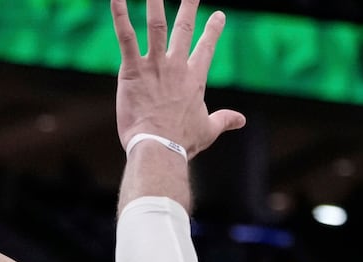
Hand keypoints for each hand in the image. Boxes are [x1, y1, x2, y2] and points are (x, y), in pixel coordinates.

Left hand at [112, 0, 245, 157]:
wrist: (159, 147)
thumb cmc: (182, 142)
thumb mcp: (208, 130)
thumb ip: (225, 120)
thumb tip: (242, 120)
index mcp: (194, 79)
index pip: (206, 48)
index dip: (213, 30)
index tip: (218, 15)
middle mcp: (176, 66)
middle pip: (184, 28)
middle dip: (188, 7)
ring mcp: (154, 65)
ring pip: (156, 25)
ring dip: (154, 2)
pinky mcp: (132, 69)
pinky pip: (126, 37)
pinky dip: (120, 16)